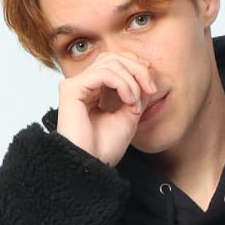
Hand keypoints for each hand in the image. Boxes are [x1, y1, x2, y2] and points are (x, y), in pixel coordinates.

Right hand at [55, 52, 156, 166]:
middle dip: (137, 70)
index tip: (152, 87)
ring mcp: (75, 85)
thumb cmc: (105, 148)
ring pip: (110, 62)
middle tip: (152, 90)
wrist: (91, 167)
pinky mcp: (71, 89)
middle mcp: (82, 84)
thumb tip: (146, 73)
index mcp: (93, 90)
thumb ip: (135, 94)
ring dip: (132, 81)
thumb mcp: (128, 116)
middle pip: (113, 57)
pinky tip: (128, 101)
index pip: (115, 62)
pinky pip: (104, 73)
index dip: (136, 67)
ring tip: (136, 103)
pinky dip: (122, 84)